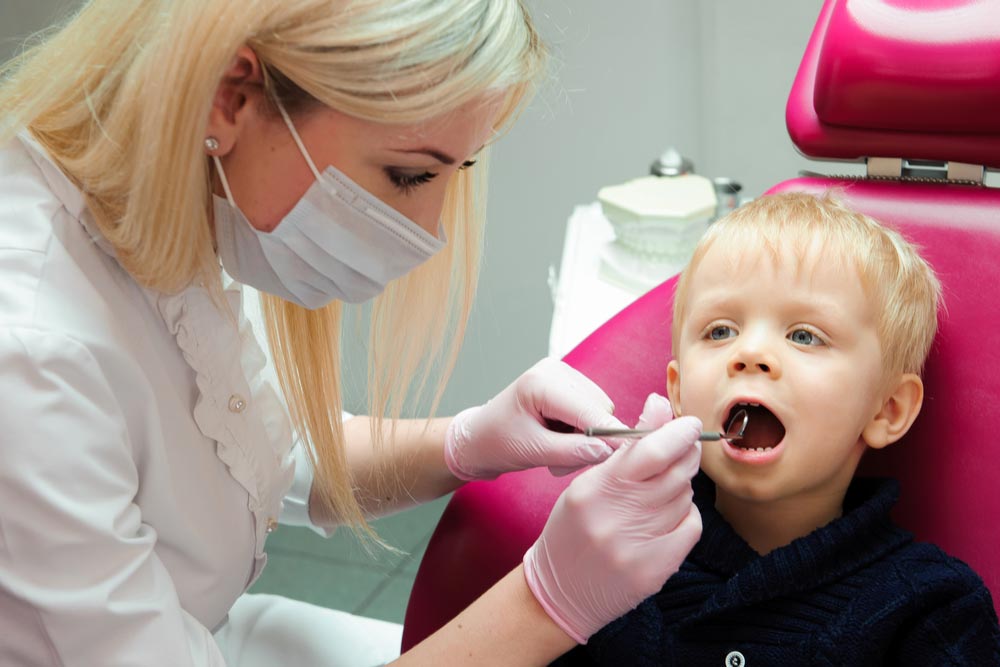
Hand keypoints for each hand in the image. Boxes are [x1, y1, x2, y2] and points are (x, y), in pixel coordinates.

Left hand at [443, 358, 628, 479]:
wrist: (479, 438)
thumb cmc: (496, 443)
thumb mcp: (532, 452)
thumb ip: (571, 451)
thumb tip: (607, 451)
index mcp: (541, 382)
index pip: (589, 410)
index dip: (608, 434)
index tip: (623, 456)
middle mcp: (555, 370)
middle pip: (600, 408)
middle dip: (589, 439)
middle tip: (560, 461)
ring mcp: (562, 374)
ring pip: (599, 410)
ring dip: (585, 437)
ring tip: (555, 449)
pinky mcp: (567, 384)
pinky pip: (591, 409)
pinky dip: (581, 430)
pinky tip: (558, 438)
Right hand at [522, 393, 702, 643]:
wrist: (559, 592)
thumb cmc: (572, 531)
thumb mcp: (586, 484)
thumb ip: (624, 449)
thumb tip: (659, 405)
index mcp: (592, 491)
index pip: (647, 452)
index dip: (676, 433)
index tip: (689, 424)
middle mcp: (614, 518)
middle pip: (673, 473)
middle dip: (686, 453)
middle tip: (686, 446)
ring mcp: (636, 547)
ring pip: (684, 497)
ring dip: (681, 486)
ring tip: (661, 490)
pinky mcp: (655, 570)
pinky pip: (691, 526)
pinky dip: (686, 515)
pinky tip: (669, 516)